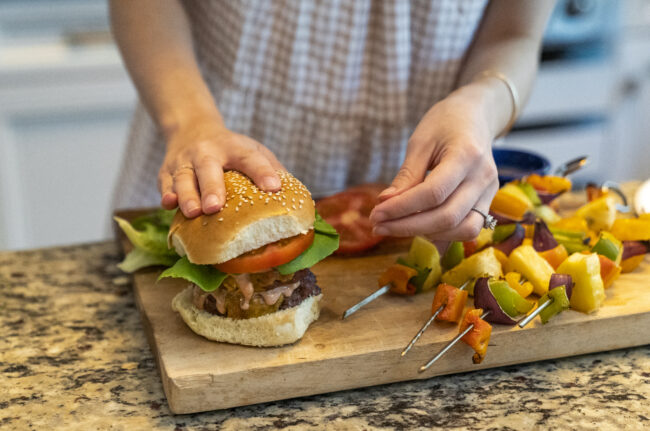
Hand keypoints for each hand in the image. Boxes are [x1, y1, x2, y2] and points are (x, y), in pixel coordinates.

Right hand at [158, 118, 283, 217]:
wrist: (190, 129)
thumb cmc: (230, 150)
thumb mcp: (253, 150)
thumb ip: (271, 168)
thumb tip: (295, 196)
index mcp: (234, 147)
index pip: (250, 158)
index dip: (262, 172)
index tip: (274, 188)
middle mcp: (207, 151)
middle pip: (208, 167)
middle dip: (212, 188)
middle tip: (217, 207)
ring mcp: (184, 161)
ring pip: (183, 177)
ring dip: (187, 195)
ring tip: (194, 213)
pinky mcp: (165, 171)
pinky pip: (164, 183)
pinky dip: (166, 194)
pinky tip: (169, 205)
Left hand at [369, 84, 499, 240]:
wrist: (475, 115)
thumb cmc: (444, 123)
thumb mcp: (420, 141)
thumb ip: (406, 175)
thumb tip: (385, 203)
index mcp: (466, 155)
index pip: (433, 193)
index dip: (402, 208)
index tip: (375, 214)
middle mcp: (483, 177)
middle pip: (448, 216)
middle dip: (409, 227)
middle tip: (378, 226)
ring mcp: (490, 191)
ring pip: (463, 229)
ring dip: (427, 234)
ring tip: (396, 227)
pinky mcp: (487, 201)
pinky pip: (469, 228)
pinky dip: (443, 234)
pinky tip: (418, 229)